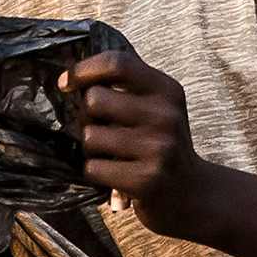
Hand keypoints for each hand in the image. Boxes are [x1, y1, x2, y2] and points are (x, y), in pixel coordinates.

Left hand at [60, 46, 207, 235]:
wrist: (191, 194)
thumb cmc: (162, 144)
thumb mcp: (158, 107)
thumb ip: (126, 86)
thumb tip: (71, 77)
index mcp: (167, 90)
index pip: (117, 63)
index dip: (83, 69)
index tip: (66, 83)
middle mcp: (166, 116)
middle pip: (95, 100)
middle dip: (87, 117)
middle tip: (101, 130)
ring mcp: (158, 149)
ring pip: (90, 137)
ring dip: (92, 149)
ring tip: (112, 155)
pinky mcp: (146, 180)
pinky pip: (93, 168)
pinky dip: (96, 172)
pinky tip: (115, 175)